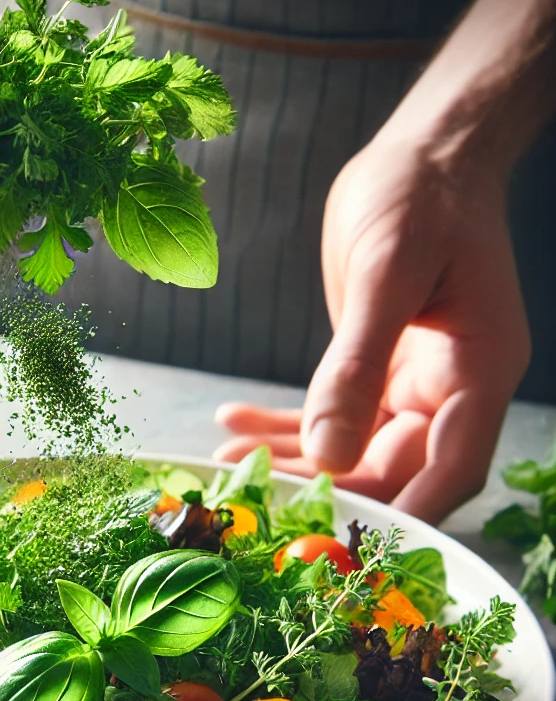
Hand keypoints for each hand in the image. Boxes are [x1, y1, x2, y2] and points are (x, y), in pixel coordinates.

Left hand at [214, 132, 530, 524]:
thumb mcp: (387, 273)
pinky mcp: (375, 369)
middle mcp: (447, 390)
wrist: (421, 155)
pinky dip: (283, 424)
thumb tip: (330, 453)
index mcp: (475, 373)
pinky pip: (330, 413)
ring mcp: (410, 383)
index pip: (448, 469)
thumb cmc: (422, 196)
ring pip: (350, 447)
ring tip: (225, 460)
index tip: (343, 545)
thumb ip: (357, 365)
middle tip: (248, 492)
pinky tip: (234, 422)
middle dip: (319, 486)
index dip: (403, 516)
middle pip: (388, 468)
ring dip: (289, 458)